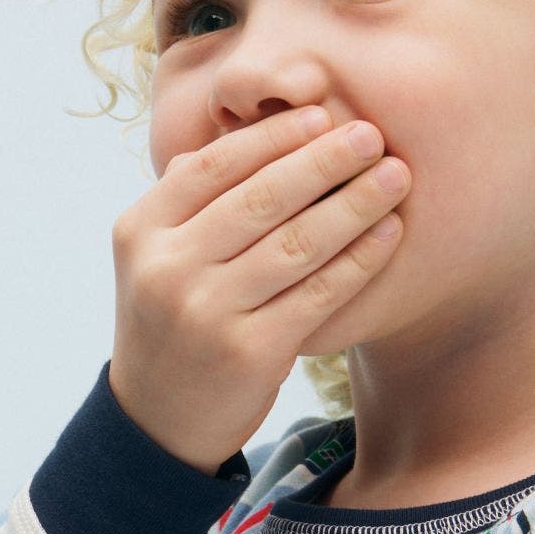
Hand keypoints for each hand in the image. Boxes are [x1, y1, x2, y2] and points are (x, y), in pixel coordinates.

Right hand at [107, 109, 407, 468]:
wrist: (157, 419)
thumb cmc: (171, 319)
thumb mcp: (154, 255)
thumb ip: (190, 198)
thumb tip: (252, 130)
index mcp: (140, 229)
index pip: (214, 164)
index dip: (274, 136)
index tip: (323, 115)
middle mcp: (167, 268)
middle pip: (260, 198)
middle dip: (324, 160)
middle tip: (371, 135)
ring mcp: (207, 312)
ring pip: (296, 243)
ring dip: (354, 204)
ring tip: (394, 177)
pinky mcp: (249, 352)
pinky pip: (318, 293)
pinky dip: (358, 260)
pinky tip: (388, 235)